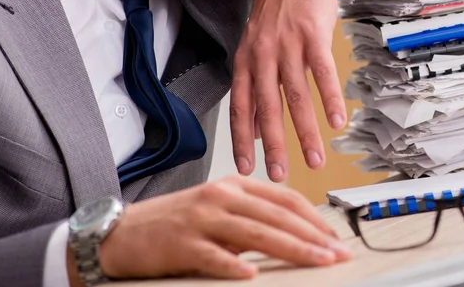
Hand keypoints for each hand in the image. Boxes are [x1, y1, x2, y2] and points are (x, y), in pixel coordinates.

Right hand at [68, 175, 350, 282]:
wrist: (126, 230)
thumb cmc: (177, 221)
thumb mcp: (218, 208)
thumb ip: (251, 216)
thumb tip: (292, 234)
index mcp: (234, 185)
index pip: (283, 198)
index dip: (313, 217)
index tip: (333, 236)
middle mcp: (222, 196)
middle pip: (276, 215)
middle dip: (312, 235)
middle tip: (337, 252)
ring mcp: (203, 217)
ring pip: (255, 233)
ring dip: (290, 248)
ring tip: (316, 261)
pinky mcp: (183, 242)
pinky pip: (214, 256)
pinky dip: (234, 266)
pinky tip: (252, 276)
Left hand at [230, 0, 371, 181]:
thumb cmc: (278, 9)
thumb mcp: (257, 42)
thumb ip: (254, 82)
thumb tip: (253, 125)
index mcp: (246, 57)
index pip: (239, 104)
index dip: (241, 138)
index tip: (245, 167)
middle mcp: (262, 52)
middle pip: (266, 105)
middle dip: (273, 144)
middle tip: (278, 175)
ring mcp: (287, 42)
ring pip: (295, 95)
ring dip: (306, 131)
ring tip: (316, 159)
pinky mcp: (312, 33)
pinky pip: (322, 72)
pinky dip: (330, 99)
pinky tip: (338, 121)